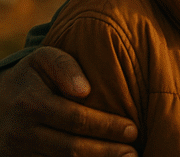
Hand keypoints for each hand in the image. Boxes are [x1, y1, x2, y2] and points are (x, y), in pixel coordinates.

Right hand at [0, 47, 136, 155]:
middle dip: (107, 152)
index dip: (107, 127)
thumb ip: (65, 66)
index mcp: (32, 103)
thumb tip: (84, 90)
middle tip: (133, 153)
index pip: (77, 119)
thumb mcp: (43, 59)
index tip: (132, 130)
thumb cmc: (31, 76)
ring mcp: (18, 151)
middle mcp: (22, 132)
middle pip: (72, 148)